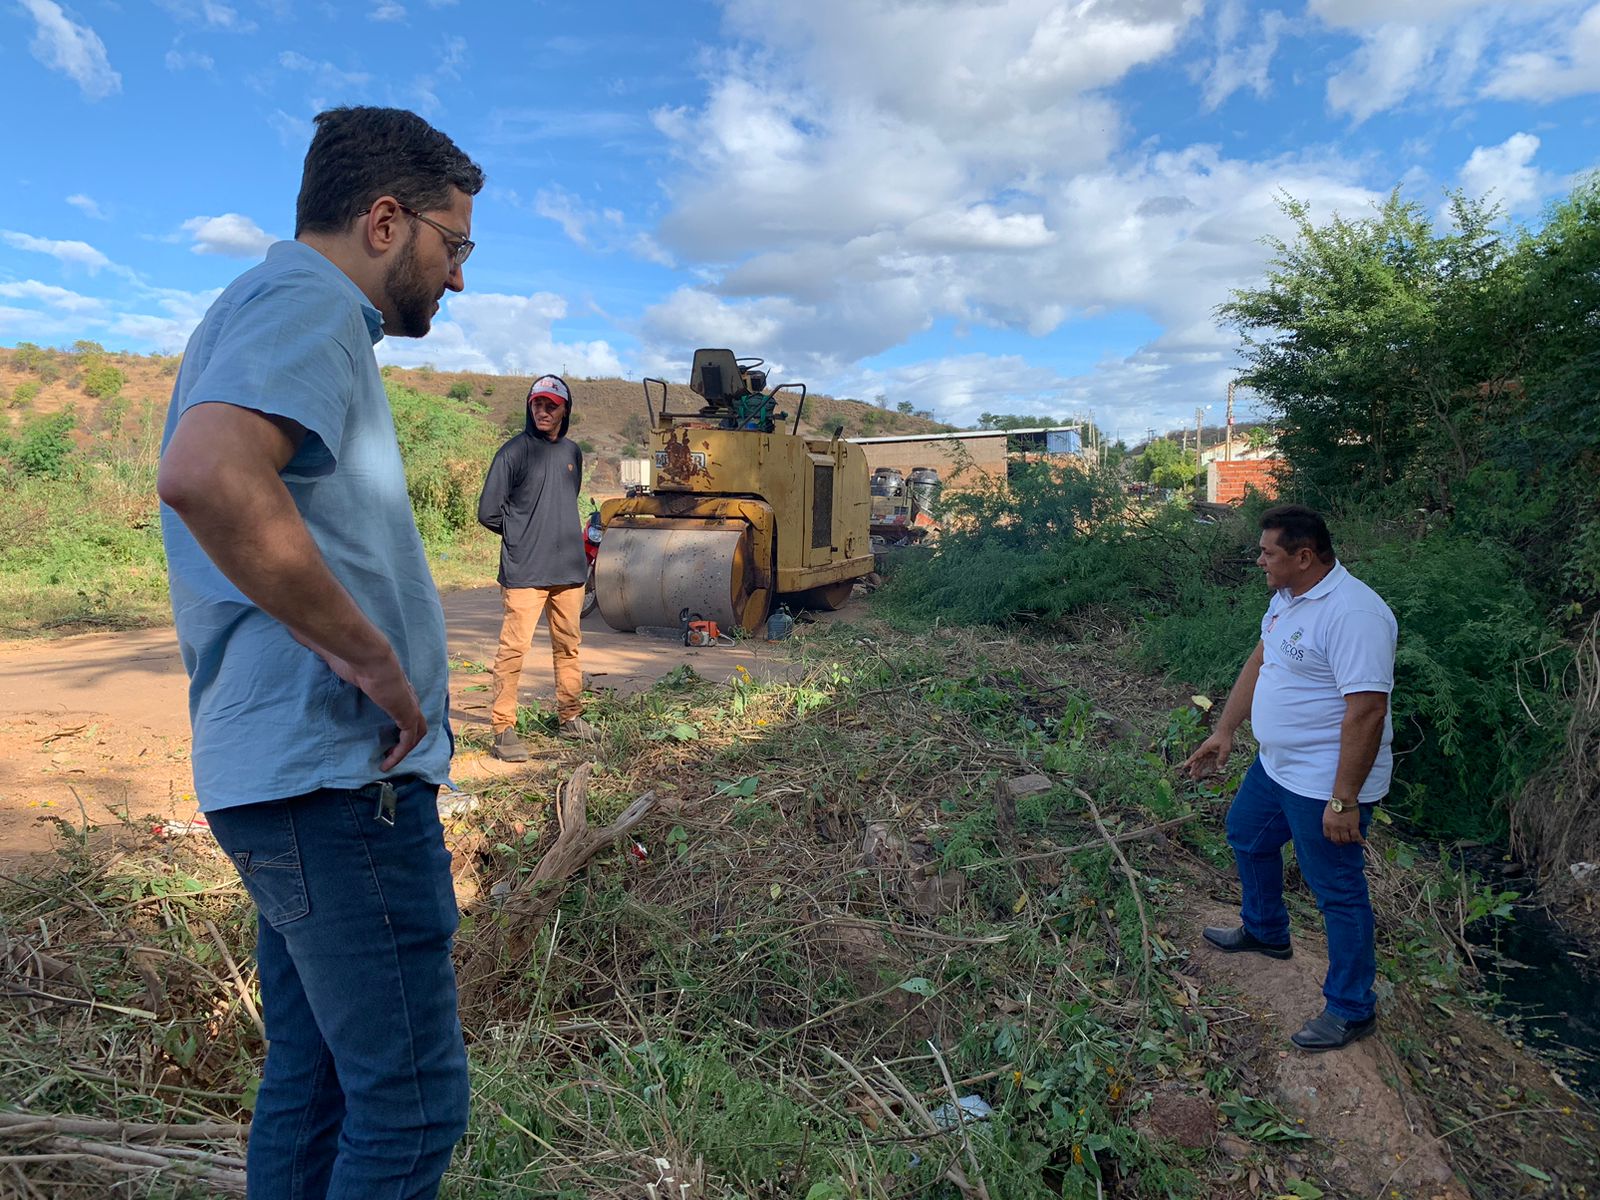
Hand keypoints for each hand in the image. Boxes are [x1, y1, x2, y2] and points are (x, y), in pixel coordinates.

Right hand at [291, 631, 427, 770]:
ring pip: (417, 730)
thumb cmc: (349, 651)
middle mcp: (403, 692)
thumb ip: (320, 647)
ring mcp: (407, 703)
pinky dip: (401, 753)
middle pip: (416, 718)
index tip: (383, 732)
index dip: (397, 717)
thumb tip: (296, 634)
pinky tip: (387, 763)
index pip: (403, 701)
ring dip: (405, 749)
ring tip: (388, 762)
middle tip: (390, 752)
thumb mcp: (335, 654)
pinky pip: (408, 738)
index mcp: (390, 681)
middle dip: (407, 737)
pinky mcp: (405, 713)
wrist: (365, 651)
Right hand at [1183, 730, 1232, 779]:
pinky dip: (1208, 766)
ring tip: (1196, 776)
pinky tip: (1206, 771)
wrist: (1225, 731)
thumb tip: (1219, 768)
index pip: (1196, 756)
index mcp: (1205, 748)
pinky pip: (1209, 760)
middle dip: (1195, 769)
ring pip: (1203, 762)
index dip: (1190, 761)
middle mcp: (1205, 750)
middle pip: (1199, 761)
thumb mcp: (1225, 750)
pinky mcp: (1212, 752)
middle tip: (1192, 776)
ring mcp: (1208, 751)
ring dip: (1200, 769)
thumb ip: (1222, 759)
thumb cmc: (1224, 739)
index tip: (1184, 766)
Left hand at [1323, 803, 1364, 845]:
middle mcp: (1334, 828)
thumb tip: (1332, 827)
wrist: (1343, 799)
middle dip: (1340, 842)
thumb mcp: (1327, 813)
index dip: (1332, 839)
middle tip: (1343, 841)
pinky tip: (1362, 843)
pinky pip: (1356, 837)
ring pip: (1346, 840)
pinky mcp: (1353, 826)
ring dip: (1349, 840)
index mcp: (1327, 824)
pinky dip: (1360, 840)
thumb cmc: (1335, 803)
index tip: (1335, 838)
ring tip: (1351, 839)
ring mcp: (1344, 828)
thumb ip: (1329, 821)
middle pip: (1337, 840)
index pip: (1327, 836)